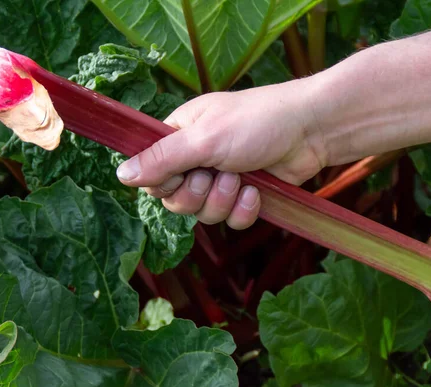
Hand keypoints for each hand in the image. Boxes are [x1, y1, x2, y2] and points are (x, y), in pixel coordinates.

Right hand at [116, 80, 327, 228]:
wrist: (310, 130)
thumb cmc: (256, 122)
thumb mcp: (203, 138)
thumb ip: (162, 159)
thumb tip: (121, 175)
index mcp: (179, 137)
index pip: (151, 174)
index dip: (164, 183)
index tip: (183, 173)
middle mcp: (196, 159)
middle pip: (175, 200)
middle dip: (197, 194)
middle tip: (215, 175)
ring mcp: (221, 179)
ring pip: (203, 213)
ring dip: (223, 200)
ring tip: (242, 180)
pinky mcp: (244, 196)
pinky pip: (231, 220)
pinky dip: (244, 210)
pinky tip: (257, 192)